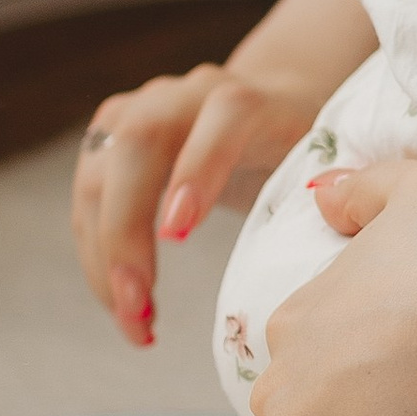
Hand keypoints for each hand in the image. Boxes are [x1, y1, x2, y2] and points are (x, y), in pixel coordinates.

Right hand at [71, 58, 332, 344]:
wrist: (268, 102)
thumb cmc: (298, 149)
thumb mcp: (319, 164)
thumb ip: (325, 188)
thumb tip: (329, 223)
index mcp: (246, 98)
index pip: (224, 116)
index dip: (199, 169)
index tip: (177, 234)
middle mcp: (181, 96)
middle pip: (138, 145)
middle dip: (126, 230)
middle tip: (137, 303)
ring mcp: (135, 112)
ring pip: (97, 177)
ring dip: (103, 256)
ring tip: (131, 319)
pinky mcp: (106, 141)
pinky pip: (87, 201)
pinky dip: (98, 257)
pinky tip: (121, 304)